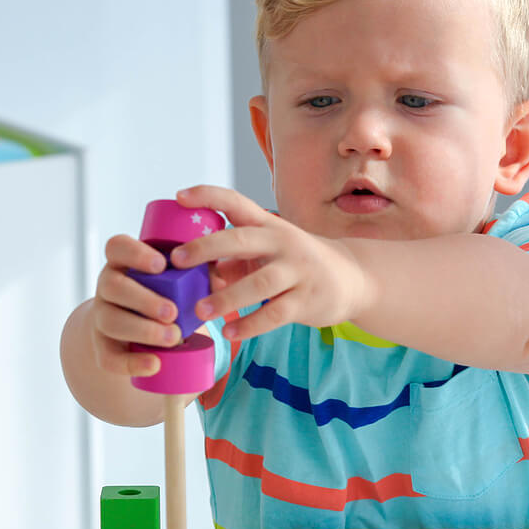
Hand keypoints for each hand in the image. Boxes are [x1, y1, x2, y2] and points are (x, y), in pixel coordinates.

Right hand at [89, 233, 184, 376]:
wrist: (139, 326)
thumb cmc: (164, 293)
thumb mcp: (176, 278)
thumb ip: (197, 273)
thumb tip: (219, 282)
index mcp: (123, 261)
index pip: (117, 247)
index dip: (135, 254)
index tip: (161, 265)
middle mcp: (107, 285)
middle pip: (114, 287)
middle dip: (144, 300)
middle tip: (173, 312)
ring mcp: (102, 316)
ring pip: (110, 321)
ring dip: (143, 330)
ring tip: (174, 337)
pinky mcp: (103, 346)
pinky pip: (108, 357)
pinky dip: (131, 363)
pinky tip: (155, 364)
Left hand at [171, 185, 370, 341]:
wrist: (351, 278)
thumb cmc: (297, 264)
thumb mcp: (267, 252)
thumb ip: (233, 260)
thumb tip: (193, 276)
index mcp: (268, 225)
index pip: (235, 202)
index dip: (207, 196)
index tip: (179, 197)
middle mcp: (282, 242)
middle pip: (240, 240)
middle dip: (206, 247)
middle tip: (177, 260)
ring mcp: (297, 271)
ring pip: (258, 283)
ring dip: (226, 297)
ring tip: (200, 310)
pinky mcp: (306, 300)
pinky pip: (274, 314)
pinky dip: (249, 325)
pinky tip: (229, 332)